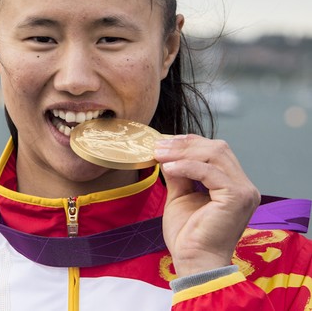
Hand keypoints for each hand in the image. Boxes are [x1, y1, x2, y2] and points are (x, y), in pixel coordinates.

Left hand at [154, 134, 260, 276]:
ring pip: (215, 155)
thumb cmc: (188, 235)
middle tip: (158, 146)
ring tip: (160, 155)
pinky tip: (168, 168)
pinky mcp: (237, 197)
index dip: (189, 142)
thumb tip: (166, 153)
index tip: (163, 142)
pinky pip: (209, 171)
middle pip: (217, 148)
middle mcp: (244, 186)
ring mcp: (244, 191)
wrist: (194, 261)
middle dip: (184, 144)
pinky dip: (186, 166)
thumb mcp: (180, 196)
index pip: (215, 151)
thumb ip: (179, 174)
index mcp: (234, 184)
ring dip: (183, 152)